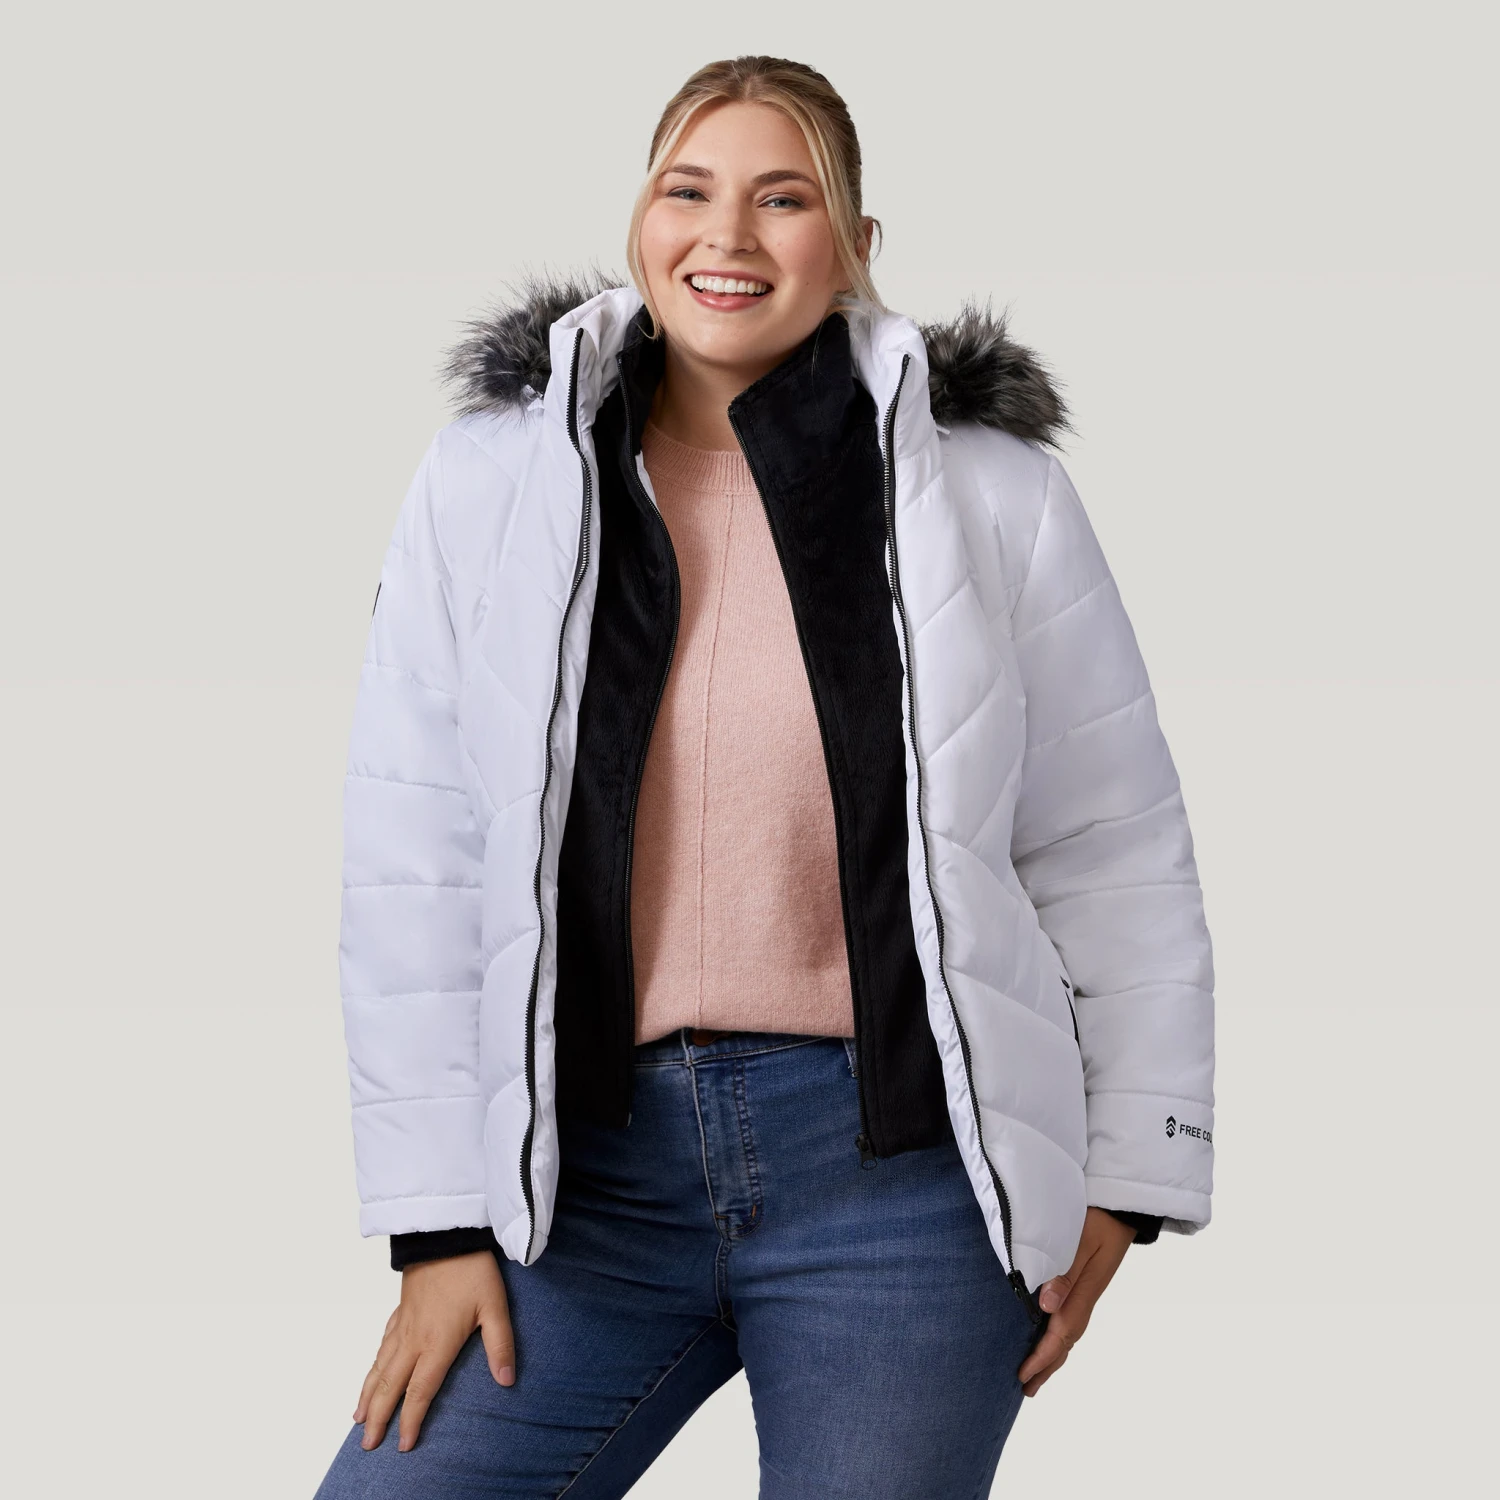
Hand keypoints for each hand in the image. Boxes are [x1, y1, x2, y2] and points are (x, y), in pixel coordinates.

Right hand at [353, 1250, 514, 1451]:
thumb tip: (507, 1380)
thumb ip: (500, 1345)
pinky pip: (381, 1345)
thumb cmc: (472, 1270)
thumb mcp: (495, 1306)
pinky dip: (372, 1366)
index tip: (403, 1445)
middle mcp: (414, 1339)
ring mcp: (403, 1324)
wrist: (445, 1235)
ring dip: (368, 1395)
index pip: (419, 1391)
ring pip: (379, 1367)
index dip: (411, 1420)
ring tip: (358, 1418)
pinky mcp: (400, 1310)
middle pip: (390, 1386)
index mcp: (437, 1343)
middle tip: (367, 1444)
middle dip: (378, 1418)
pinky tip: (371, 1373)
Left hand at [1017, 1207, 1135, 1396]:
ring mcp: (1088, 1290)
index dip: (1041, 1356)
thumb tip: (1047, 1307)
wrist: (1123, 1207)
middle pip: (1066, 1340)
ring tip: (1035, 1373)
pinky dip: (1058, 1335)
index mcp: (1085, 1290)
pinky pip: (1071, 1317)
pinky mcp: (1086, 1282)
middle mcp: (1087, 1296)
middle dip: (1047, 1365)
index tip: (1023, 1375)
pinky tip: (1049, 1336)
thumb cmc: (1100, 1217)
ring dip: (1052, 1354)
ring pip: (1069, 1331)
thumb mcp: (1082, 1240)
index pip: (1061, 1333)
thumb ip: (1065, 1271)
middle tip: (1027, 1388)